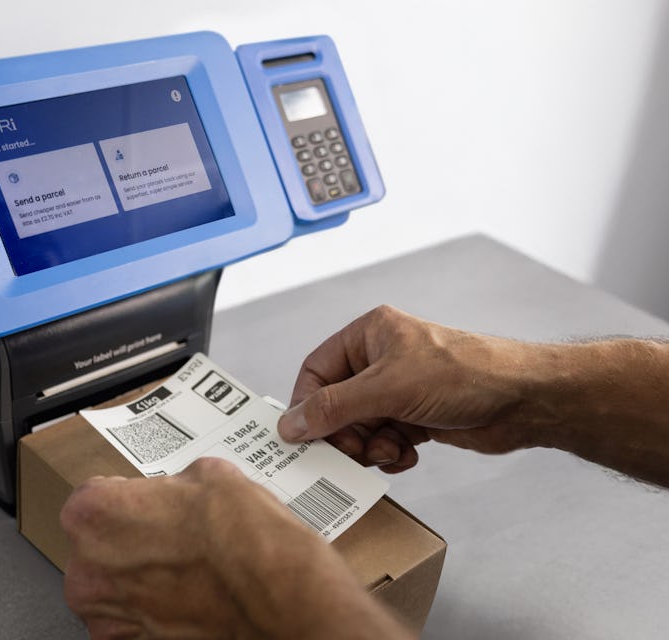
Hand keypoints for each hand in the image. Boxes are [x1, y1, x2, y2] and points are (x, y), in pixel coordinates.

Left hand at [60, 457, 412, 638]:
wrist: (285, 602)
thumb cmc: (250, 543)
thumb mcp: (212, 477)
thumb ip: (174, 484)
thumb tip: (178, 491)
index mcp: (96, 513)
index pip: (93, 497)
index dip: (127, 499)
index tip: (147, 503)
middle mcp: (90, 567)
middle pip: (97, 545)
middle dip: (131, 540)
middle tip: (173, 536)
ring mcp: (107, 615)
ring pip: (110, 587)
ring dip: (139, 577)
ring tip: (186, 568)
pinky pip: (128, 624)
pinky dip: (151, 614)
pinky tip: (187, 598)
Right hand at [277, 305, 547, 471]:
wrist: (524, 400)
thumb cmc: (464, 374)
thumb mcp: (388, 389)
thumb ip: (334, 408)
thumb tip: (291, 423)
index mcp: (369, 335)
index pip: (317, 370)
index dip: (307, 404)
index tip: (303, 435)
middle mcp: (380, 360)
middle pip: (336, 405)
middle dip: (344, 433)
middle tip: (353, 452)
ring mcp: (399, 390)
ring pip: (359, 427)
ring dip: (369, 446)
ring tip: (389, 450)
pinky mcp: (416, 417)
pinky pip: (384, 440)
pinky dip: (390, 453)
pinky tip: (407, 454)